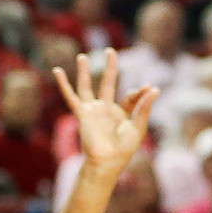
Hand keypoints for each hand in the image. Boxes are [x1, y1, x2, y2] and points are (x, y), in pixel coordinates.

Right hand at [52, 51, 156, 170]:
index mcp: (121, 113)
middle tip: (110, 51)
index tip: (148, 88)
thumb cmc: (124, 148)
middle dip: (110, 68)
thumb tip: (154, 87)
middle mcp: (106, 109)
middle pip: (108, 83)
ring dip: (85, 71)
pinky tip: (57, 71)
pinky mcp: (82, 113)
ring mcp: (93, 110)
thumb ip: (144, 106)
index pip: (130, 96)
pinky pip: (70, 96)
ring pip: (87, 86)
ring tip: (82, 56)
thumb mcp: (138, 125)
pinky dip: (63, 84)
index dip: (139, 92)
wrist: (107, 161)